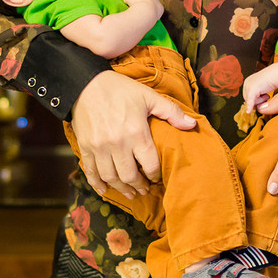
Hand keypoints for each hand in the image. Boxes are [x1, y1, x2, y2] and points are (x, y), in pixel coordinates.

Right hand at [71, 70, 195, 197]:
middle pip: (130, 176)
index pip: (150, 165)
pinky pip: (91, 172)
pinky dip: (97, 184)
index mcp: (136, 133)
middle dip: (139, 187)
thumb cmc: (120, 89)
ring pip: (111, 177)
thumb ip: (171, 112)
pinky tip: (104, 190)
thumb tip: (192, 125)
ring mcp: (99, 147)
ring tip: (129, 193)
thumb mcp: (148, 96)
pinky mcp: (85, 147)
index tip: (156, 178)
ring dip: (121, 189)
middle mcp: (118, 144)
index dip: (155, 175)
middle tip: (144, 190)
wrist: (85, 84)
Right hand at [123, 0, 163, 19]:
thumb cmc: (135, 3)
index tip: (132, 4)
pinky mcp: (161, 9)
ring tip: (142, 14)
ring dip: (147, 9)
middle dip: (142, 4)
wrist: (145, 11)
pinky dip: (152, 14)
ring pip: (151, 6)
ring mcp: (158, 1)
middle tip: (137, 10)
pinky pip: (155, 12)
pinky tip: (147, 17)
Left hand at [241, 67, 275, 113]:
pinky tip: (248, 112)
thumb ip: (257, 94)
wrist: (276, 75)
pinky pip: (250, 100)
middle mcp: (246, 83)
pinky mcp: (253, 89)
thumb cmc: (272, 81)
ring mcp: (249, 85)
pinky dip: (250, 106)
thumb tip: (254, 105)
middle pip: (247, 99)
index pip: (247, 95)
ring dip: (260, 100)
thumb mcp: (262, 87)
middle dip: (257, 101)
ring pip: (251, 101)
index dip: (254, 100)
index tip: (261, 102)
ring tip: (267, 95)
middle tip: (266, 97)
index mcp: (248, 81)